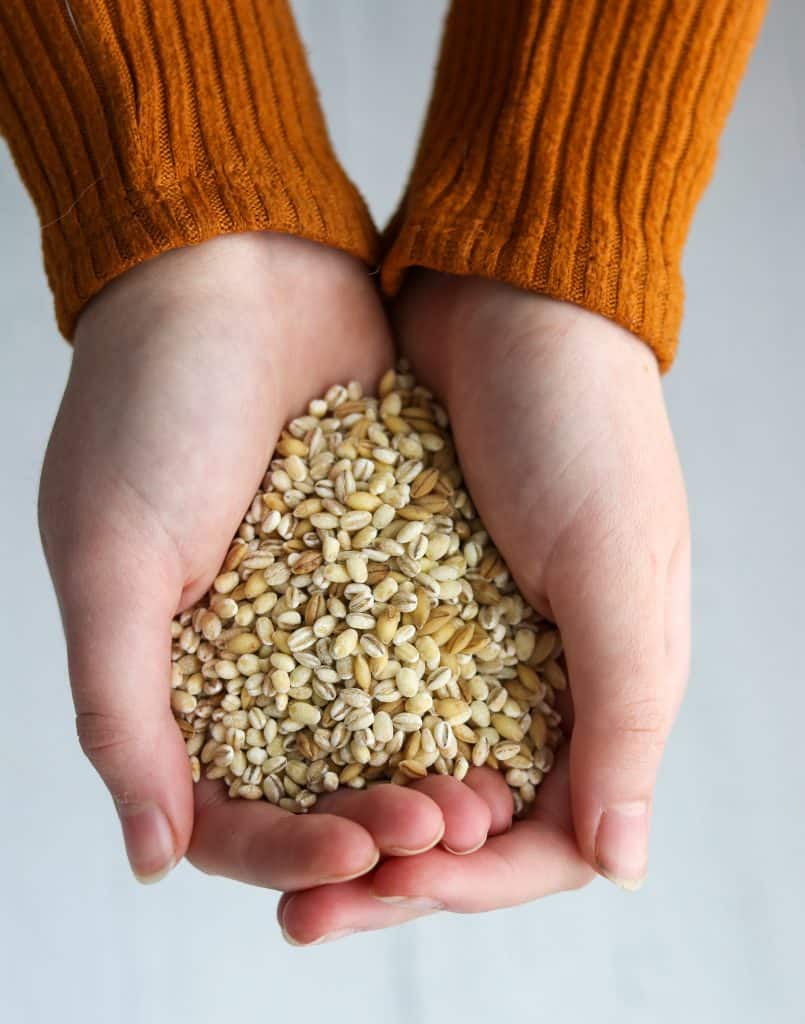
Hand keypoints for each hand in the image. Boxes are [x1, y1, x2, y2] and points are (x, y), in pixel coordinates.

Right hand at [39, 238, 491, 890]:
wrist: (238, 271)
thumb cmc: (149, 404)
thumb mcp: (112, 557)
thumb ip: (120, 706)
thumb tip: (148, 854)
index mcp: (171, 671)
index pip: (227, 809)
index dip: (288, 849)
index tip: (355, 852)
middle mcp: (252, 655)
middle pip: (316, 786)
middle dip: (376, 825)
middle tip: (442, 830)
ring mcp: (325, 611)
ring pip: (381, 731)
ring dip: (428, 772)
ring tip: (484, 794)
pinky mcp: (388, 559)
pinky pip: (426, 646)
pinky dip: (457, 692)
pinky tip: (505, 719)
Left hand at [278, 272, 689, 941]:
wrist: (510, 304)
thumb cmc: (581, 423)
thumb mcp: (613, 563)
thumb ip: (623, 708)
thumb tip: (624, 861)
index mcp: (602, 685)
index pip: (546, 832)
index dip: (474, 879)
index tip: (392, 885)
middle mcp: (532, 676)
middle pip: (463, 815)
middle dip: (390, 870)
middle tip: (305, 913)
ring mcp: (462, 636)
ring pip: (404, 761)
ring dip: (349, 812)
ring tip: (274, 851)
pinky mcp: (405, 590)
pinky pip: (363, 684)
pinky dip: (327, 727)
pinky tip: (268, 752)